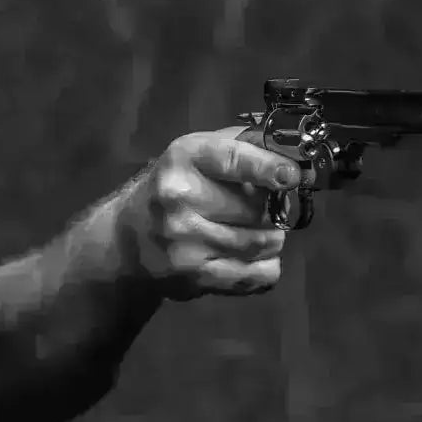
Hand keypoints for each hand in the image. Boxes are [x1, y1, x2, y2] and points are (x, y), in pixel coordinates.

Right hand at [117, 126, 300, 299]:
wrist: (127, 240)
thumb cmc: (173, 189)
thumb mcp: (197, 154)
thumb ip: (243, 145)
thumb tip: (293, 155)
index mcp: (183, 159)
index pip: (233, 160)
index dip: (268, 167)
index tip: (291, 176)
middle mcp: (180, 199)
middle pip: (259, 207)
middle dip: (273, 209)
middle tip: (265, 208)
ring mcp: (187, 242)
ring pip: (265, 242)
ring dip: (271, 238)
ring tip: (254, 232)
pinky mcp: (197, 276)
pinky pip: (260, 275)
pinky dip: (266, 266)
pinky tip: (250, 257)